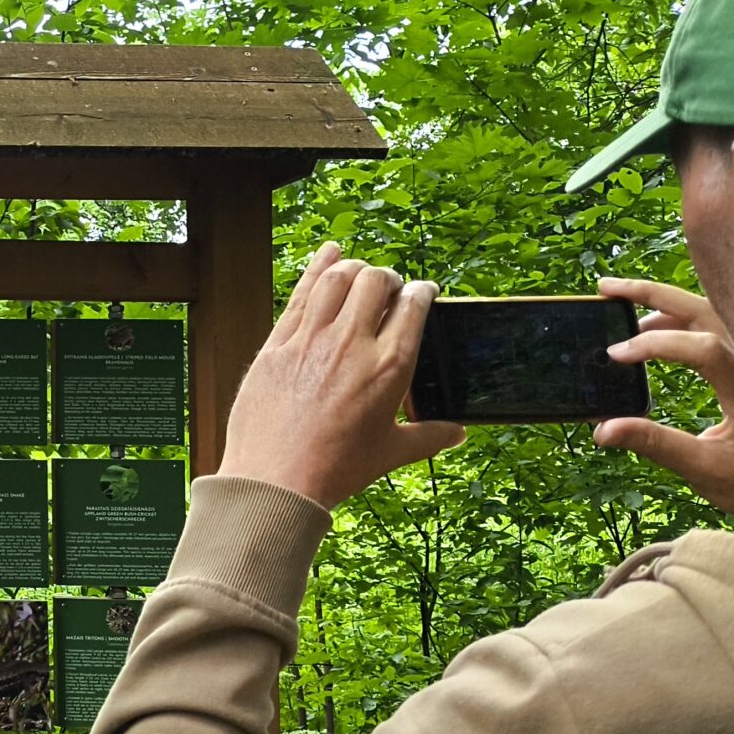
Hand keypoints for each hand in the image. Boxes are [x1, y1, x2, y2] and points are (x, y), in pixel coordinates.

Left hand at [219, 243, 464, 510]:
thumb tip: (457, 433)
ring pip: (337, 278)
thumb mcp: (390, 453)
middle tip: (387, 288)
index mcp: (390, 367)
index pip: (414, 306)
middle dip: (387, 278)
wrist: (276, 480)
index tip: (422, 292)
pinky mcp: (277, 344)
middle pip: (376, 282)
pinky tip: (328, 253)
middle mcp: (352, 344)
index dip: (422, 292)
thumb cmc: (335, 469)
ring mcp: (311, 340)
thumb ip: (428, 437)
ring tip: (359, 273)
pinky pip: (301, 293)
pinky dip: (316, 267)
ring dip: (353, 269)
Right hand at [593, 276, 733, 521]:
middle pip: (705, 313)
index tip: (616, 355)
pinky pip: (708, 332)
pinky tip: (652, 331)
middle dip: (652, 295)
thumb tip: (603, 429)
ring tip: (621, 309)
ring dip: (664, 305)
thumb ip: (654, 445)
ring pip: (707, 317)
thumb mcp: (701, 470)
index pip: (705, 348)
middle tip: (607, 290)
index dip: (657, 344)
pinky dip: (676, 322)